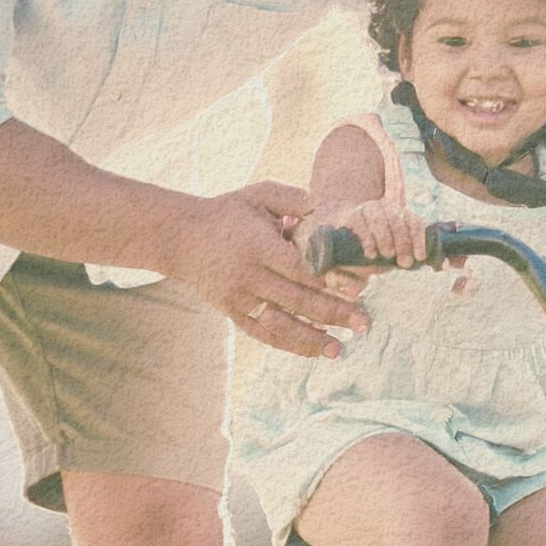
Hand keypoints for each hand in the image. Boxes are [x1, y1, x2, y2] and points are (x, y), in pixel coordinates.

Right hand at [161, 181, 369, 357]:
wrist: (181, 237)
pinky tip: (312, 351)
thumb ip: (291, 198)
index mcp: (258, 245)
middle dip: (333, 314)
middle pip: (296, 300)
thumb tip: (323, 207)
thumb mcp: (257, 195)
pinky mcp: (232, 312)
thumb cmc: (227, 213)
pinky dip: (288, 344)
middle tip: (364, 324)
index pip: (300, 268)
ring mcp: (239, 298)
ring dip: (312, 338)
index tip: (358, 291)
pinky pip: (263, 334)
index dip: (330, 281)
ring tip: (340, 349)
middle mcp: (248, 275)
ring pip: (280, 324)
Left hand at [313, 199, 431, 297]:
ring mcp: (393, 210)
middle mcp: (374, 208)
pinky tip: (420, 256)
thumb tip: (341, 283)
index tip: (370, 256)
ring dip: (404, 241)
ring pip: (399, 220)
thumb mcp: (348, 263)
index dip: (366, 237)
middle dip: (385, 238)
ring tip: (406, 262)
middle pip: (380, 218)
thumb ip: (343, 274)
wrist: (377, 249)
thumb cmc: (358, 257)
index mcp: (355, 216)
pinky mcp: (410, 216)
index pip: (360, 221)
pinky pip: (416, 223)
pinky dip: (419, 240)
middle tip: (390, 257)